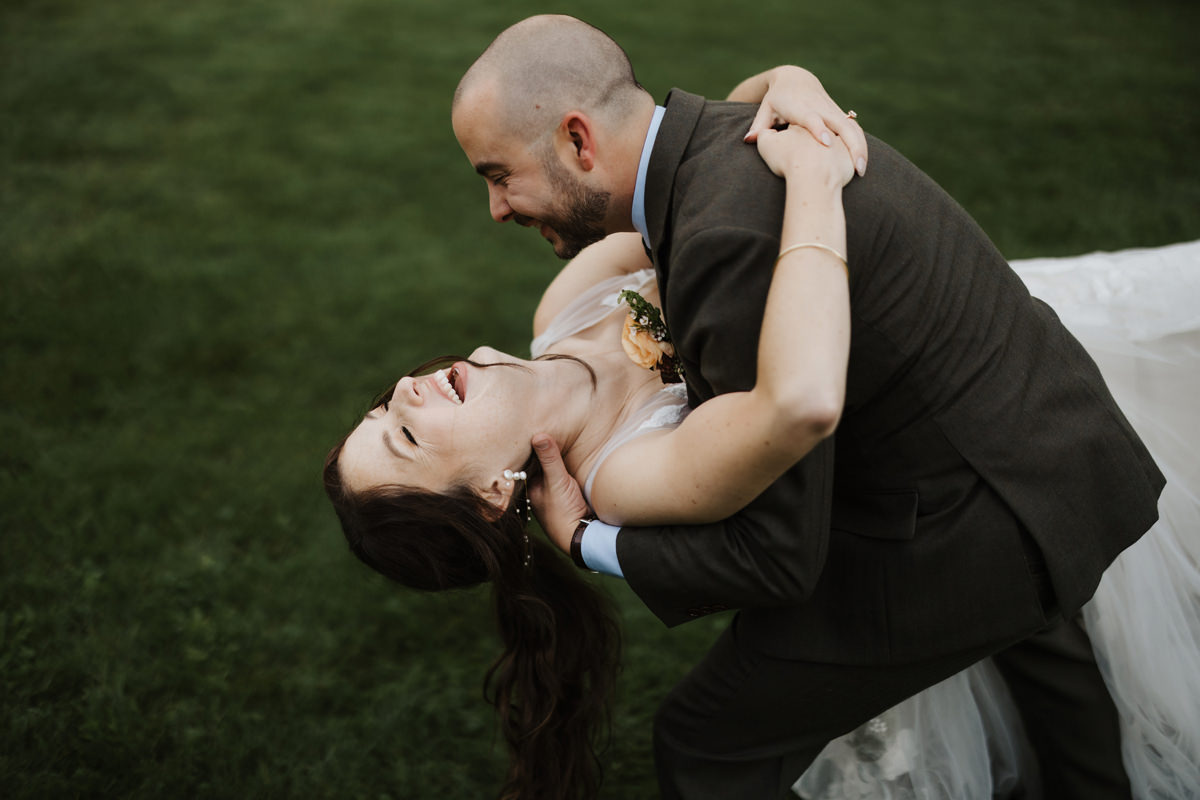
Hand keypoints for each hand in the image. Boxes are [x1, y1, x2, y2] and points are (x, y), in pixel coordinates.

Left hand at [528, 434, 591, 553]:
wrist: (582, 535)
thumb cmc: (563, 512)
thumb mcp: (556, 482)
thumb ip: (549, 459)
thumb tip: (538, 435)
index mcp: (530, 486)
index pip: (528, 459)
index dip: (531, 444)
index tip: (531, 424)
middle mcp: (539, 487)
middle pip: (540, 462)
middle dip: (543, 447)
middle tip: (544, 421)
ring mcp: (553, 490)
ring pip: (553, 466)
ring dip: (556, 454)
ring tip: (557, 428)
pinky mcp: (567, 492)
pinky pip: (564, 471)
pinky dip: (565, 462)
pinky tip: (570, 449)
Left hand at [744, 66, 867, 176]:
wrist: (795, 78)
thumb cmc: (776, 99)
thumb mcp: (766, 109)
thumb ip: (759, 125)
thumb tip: (749, 140)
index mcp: (800, 106)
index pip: (810, 117)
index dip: (818, 128)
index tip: (826, 142)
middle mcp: (820, 107)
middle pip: (839, 124)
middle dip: (850, 144)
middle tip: (855, 167)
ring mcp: (832, 110)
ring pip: (852, 127)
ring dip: (859, 147)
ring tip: (861, 171)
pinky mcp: (840, 114)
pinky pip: (854, 129)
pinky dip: (861, 144)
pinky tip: (862, 164)